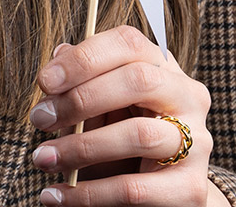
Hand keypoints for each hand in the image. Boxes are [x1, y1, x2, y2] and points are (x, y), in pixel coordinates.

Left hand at [28, 26, 222, 205]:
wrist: (163, 193)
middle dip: (81, 99)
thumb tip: (58, 57)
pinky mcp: (190, 189)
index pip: (128, 43)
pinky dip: (89, 194)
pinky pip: (134, 190)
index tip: (44, 81)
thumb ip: (83, 80)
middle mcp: (187, 97)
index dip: (83, 58)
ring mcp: (196, 142)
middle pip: (138, 80)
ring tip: (43, 158)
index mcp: (163, 66)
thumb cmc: (123, 135)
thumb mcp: (102, 104)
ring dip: (81, 147)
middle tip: (39, 119)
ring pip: (139, 135)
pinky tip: (58, 195)